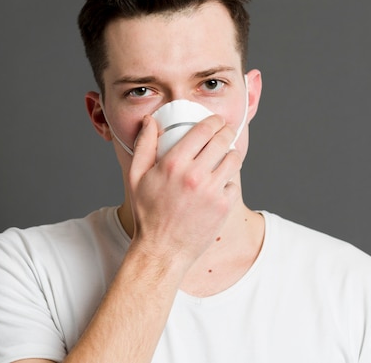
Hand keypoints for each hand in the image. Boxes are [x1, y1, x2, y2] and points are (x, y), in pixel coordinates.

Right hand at [127, 114, 242, 268]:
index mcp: (173, 164)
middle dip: (226, 131)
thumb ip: (143, 146)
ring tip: (225, 156)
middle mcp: (194, 175)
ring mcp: (211, 191)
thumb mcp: (135, 177)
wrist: (162, 249)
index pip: (203, 130)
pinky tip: (220, 183)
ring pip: (233, 160)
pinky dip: (229, 181)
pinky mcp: (224, 206)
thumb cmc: (147, 213)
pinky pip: (234, 184)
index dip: (213, 121)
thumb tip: (150, 121)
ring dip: (231, 154)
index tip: (216, 121)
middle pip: (222, 140)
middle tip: (225, 132)